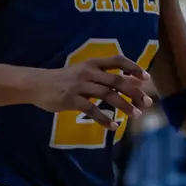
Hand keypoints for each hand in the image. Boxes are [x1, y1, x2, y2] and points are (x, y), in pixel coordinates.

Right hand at [30, 56, 151, 127]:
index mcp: (93, 63)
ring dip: (124, 106)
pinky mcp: (72, 100)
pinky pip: (92, 110)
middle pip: (117, 81)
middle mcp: (89, 72)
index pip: (118, 60)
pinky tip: (113, 125)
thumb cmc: (65, 79)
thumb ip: (104, 75)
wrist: (38, 84)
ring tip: (135, 115)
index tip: (146, 78)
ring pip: (108, 95)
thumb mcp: (84, 71)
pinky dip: (104, 118)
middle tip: (147, 103)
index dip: (134, 68)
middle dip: (135, 92)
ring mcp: (80, 86)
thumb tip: (130, 82)